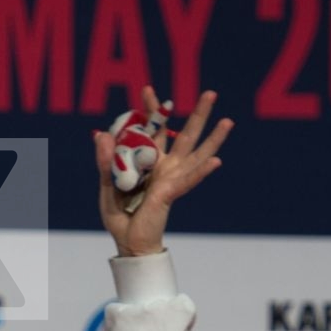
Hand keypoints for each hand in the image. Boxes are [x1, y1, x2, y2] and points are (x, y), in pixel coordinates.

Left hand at [93, 86, 232, 256]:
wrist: (128, 242)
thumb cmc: (120, 216)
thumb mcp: (107, 185)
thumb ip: (105, 161)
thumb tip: (102, 134)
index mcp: (150, 162)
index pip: (153, 129)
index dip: (152, 110)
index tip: (148, 88)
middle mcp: (166, 167)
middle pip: (185, 135)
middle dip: (198, 114)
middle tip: (211, 92)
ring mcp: (172, 179)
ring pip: (196, 154)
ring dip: (213, 138)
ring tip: (228, 121)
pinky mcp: (172, 193)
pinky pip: (190, 180)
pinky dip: (203, 171)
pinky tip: (217, 160)